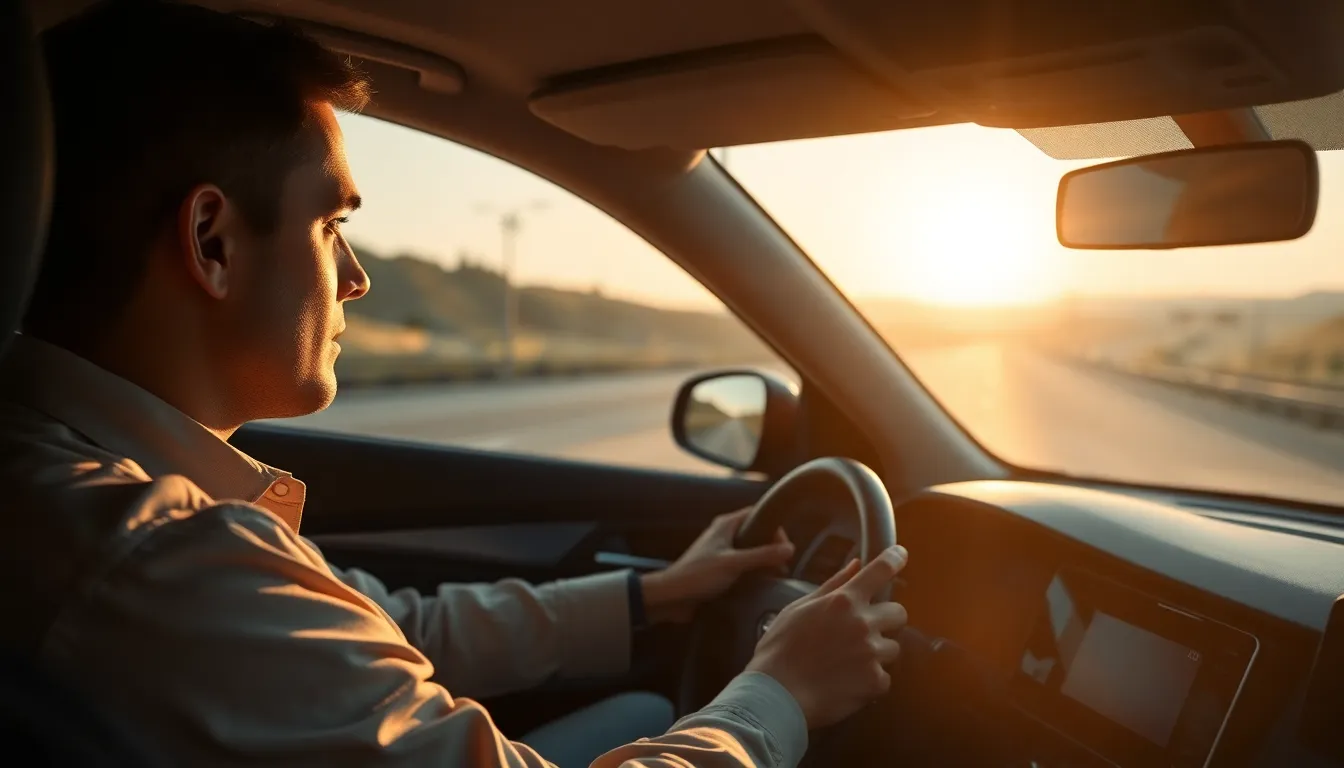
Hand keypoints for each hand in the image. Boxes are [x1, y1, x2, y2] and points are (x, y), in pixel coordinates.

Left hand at [640, 508, 794, 624]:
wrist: (671, 597)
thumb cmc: (696, 575)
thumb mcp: (733, 564)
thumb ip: (762, 555)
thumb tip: (790, 549)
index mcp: (726, 525)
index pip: (758, 515)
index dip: (774, 528)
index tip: (784, 548)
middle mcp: (724, 535)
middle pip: (757, 534)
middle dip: (771, 548)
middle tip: (782, 564)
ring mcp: (721, 552)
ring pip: (751, 551)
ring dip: (763, 562)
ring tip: (774, 576)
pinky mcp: (719, 568)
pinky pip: (743, 566)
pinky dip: (753, 572)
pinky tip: (760, 585)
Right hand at [746, 545, 908, 728]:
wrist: (776, 695)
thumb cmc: (779, 650)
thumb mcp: (799, 608)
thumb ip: (832, 585)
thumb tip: (855, 565)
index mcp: (843, 601)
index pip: (880, 570)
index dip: (895, 559)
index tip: (901, 556)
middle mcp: (862, 623)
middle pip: (899, 612)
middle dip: (886, 619)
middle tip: (865, 630)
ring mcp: (871, 653)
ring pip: (893, 647)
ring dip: (877, 652)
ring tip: (850, 662)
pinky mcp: (875, 682)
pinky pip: (885, 677)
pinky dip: (870, 680)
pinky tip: (848, 682)